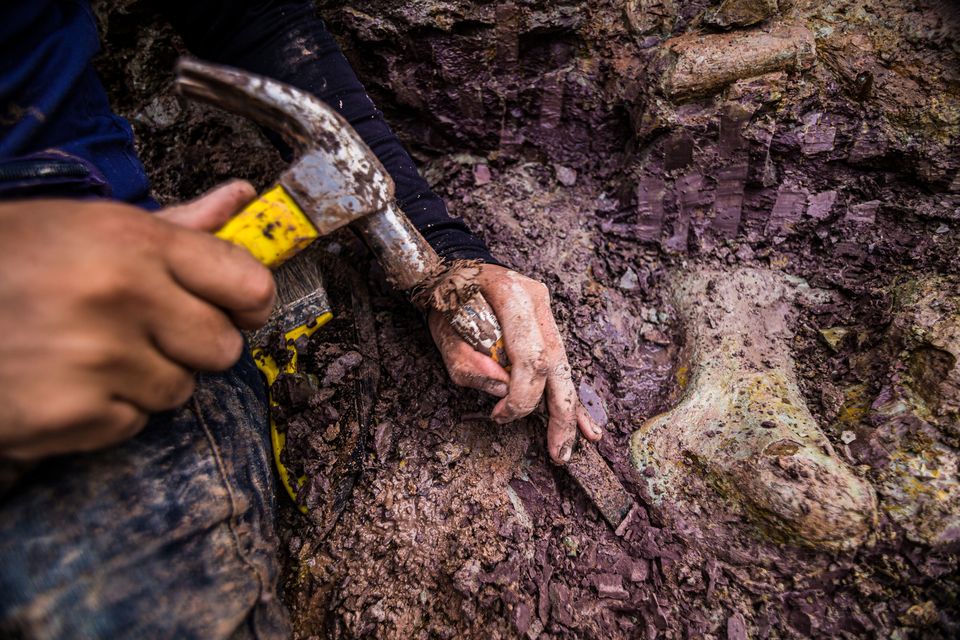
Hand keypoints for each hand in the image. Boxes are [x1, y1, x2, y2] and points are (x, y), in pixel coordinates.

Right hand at [0, 181, 274, 459]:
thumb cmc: (9, 260)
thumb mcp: (90, 225)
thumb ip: (176, 224)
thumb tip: (241, 200)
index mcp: (133, 242)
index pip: (248, 283)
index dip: (248, 301)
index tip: (235, 306)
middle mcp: (122, 297)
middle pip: (224, 347)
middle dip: (192, 344)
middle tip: (144, 329)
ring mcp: (97, 360)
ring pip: (181, 389)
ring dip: (147, 379)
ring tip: (90, 352)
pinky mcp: (71, 416)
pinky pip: (134, 424)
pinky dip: (107, 412)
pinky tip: (65, 382)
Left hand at [428, 264, 601, 463]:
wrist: (454, 270)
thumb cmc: (446, 302)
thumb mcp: (443, 332)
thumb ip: (468, 362)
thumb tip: (502, 391)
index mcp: (512, 295)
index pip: (531, 356)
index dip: (522, 395)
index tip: (500, 415)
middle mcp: (537, 300)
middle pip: (556, 364)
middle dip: (559, 412)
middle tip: (557, 452)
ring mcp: (546, 311)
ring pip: (564, 366)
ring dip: (568, 411)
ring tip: (573, 446)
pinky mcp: (547, 324)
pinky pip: (560, 365)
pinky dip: (568, 396)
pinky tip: (586, 426)